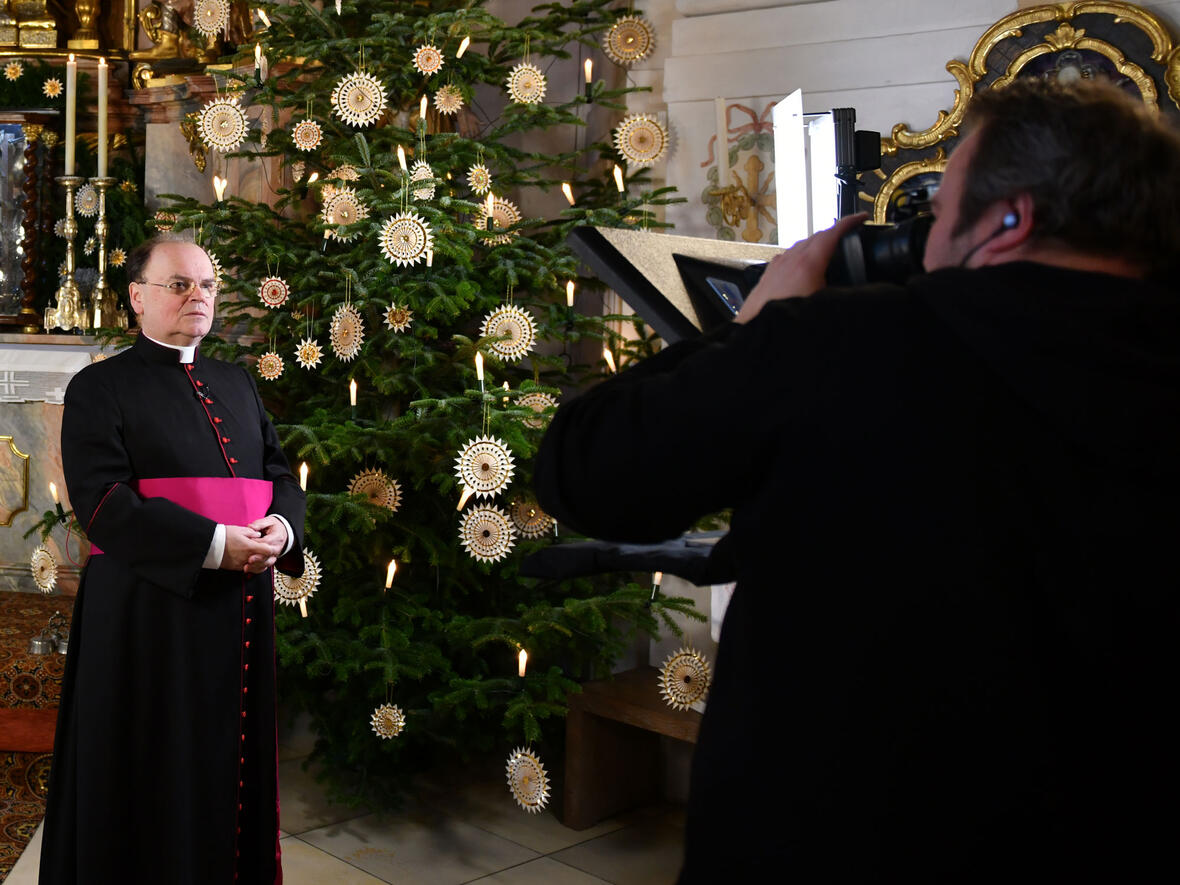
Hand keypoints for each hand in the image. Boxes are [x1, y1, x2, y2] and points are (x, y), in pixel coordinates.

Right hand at [221, 525, 274, 573]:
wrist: (209, 545)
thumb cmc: (223, 536)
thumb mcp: (239, 530)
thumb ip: (252, 533)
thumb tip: (258, 535)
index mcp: (250, 547)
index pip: (268, 551)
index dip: (272, 548)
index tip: (272, 546)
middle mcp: (247, 557)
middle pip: (265, 561)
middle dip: (269, 557)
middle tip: (270, 553)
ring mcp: (241, 564)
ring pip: (258, 568)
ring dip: (262, 563)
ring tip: (263, 558)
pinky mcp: (236, 568)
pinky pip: (249, 570)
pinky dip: (254, 567)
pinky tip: (254, 561)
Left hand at [243, 516, 288, 572]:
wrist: (282, 532)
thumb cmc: (274, 527)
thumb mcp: (269, 521)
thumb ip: (259, 524)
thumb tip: (251, 527)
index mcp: (278, 537)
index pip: (267, 541)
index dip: (257, 543)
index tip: (248, 543)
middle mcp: (277, 547)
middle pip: (269, 554)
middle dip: (258, 557)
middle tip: (249, 559)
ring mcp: (274, 555)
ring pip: (268, 562)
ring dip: (257, 565)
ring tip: (246, 567)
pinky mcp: (270, 559)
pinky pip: (265, 566)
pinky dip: (257, 569)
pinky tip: (249, 569)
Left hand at [736, 213, 868, 323]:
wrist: (754, 335)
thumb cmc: (783, 325)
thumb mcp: (823, 308)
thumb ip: (843, 297)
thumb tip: (862, 294)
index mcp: (807, 265)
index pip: (831, 234)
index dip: (849, 223)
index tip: (861, 218)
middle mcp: (789, 261)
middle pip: (815, 237)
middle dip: (834, 233)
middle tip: (849, 234)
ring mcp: (776, 268)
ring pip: (799, 247)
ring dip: (816, 245)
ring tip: (828, 250)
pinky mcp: (767, 277)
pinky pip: (786, 258)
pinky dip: (799, 256)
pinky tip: (800, 266)